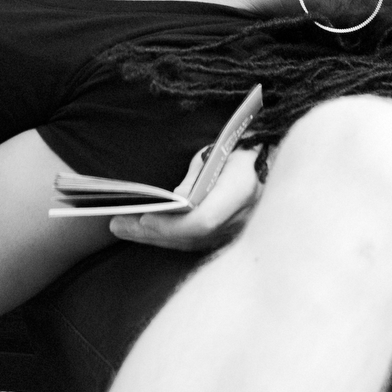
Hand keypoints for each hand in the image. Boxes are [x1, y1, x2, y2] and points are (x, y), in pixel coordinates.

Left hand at [109, 145, 261, 252]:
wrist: (275, 161)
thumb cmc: (244, 148)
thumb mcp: (220, 151)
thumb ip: (197, 177)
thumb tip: (176, 201)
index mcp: (241, 191)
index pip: (202, 221)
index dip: (171, 224)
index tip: (144, 217)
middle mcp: (241, 219)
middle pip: (190, 237)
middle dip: (151, 232)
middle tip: (117, 225)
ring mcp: (237, 231)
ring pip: (191, 244)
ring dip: (154, 236)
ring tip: (122, 227)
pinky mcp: (230, 236)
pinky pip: (197, 242)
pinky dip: (170, 237)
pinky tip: (146, 230)